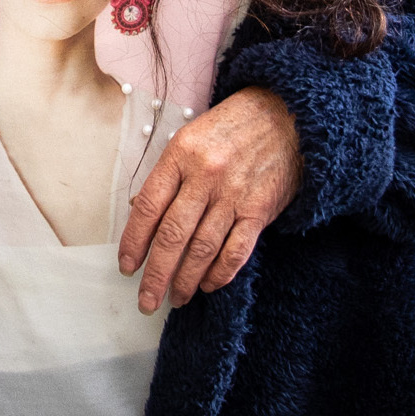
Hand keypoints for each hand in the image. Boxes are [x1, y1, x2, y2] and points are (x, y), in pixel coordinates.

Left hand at [118, 86, 302, 313]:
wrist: (287, 115)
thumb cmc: (233, 126)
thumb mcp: (191, 138)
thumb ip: (168, 175)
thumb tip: (138, 210)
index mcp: (181, 154)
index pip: (148, 207)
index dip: (133, 242)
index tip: (127, 266)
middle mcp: (205, 176)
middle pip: (172, 235)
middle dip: (156, 274)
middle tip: (146, 300)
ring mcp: (234, 194)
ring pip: (202, 248)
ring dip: (186, 280)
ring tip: (176, 297)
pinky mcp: (260, 209)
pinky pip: (236, 250)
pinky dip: (221, 272)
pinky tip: (209, 284)